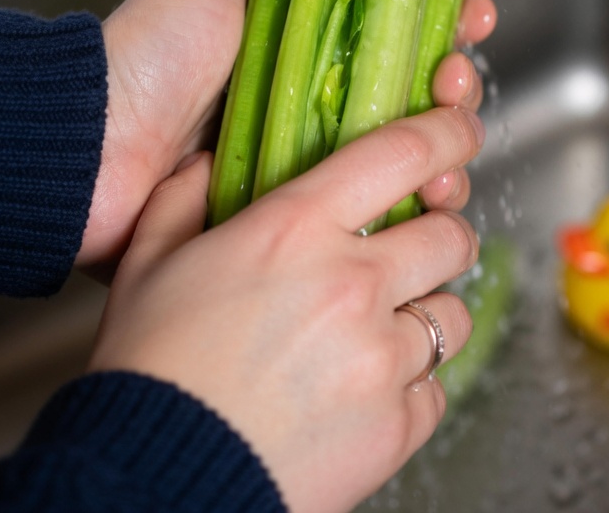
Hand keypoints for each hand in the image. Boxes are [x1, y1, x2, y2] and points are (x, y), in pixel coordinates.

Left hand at [79, 0, 496, 273]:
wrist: (91, 145)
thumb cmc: (147, 55)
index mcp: (302, 45)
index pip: (392, 32)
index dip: (440, 22)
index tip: (470, 16)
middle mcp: (312, 103)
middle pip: (412, 97)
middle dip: (454, 87)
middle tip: (452, 83)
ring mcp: (307, 163)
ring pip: (406, 158)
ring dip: (448, 150)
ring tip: (449, 148)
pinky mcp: (297, 217)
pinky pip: (373, 211)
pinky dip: (416, 204)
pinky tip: (434, 194)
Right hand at [89, 106, 485, 512]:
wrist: (154, 484)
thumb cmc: (148, 369)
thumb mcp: (147, 261)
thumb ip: (183, 197)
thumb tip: (208, 163)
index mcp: (296, 228)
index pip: (404, 154)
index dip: (449, 133)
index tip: (460, 131)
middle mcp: (353, 283)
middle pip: (451, 235)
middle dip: (444, 232)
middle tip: (420, 245)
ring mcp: (381, 358)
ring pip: (452, 315)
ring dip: (427, 312)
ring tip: (384, 327)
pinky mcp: (395, 427)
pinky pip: (435, 389)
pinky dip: (411, 385)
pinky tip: (366, 388)